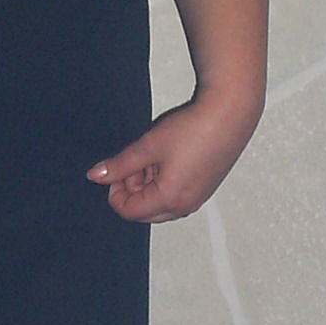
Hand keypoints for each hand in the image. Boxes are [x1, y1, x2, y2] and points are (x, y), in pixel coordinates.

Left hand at [88, 93, 258, 223]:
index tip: (115, 169)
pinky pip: (176, 195)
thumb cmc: (192, 129)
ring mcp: (198, 198)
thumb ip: (120, 164)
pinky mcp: (206, 187)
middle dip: (132, 190)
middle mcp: (185, 206)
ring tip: (151, 154)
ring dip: (147, 184)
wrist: (230, 113)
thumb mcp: (148, 146)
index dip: (115, 191)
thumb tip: (95, 175)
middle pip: (144, 211)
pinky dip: (164, 181)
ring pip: (160, 203)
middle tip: (132, 162)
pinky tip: (167, 156)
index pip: (128, 211)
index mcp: (169, 200)